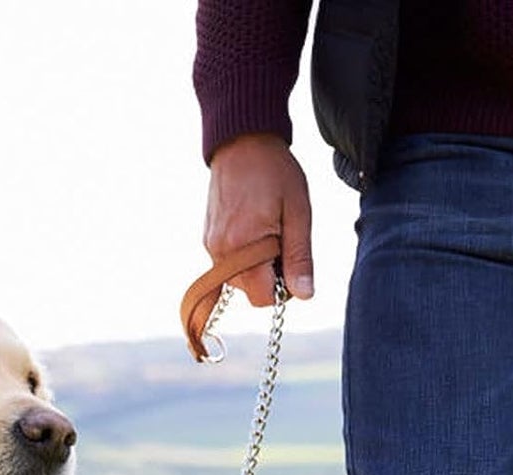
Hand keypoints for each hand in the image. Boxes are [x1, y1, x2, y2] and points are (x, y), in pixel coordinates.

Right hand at [203, 133, 313, 306]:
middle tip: (281, 239)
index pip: (263, 298)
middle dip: (270, 276)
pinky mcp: (208, 238)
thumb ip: (299, 258)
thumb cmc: (274, 172)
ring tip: (268, 230)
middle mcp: (220, 252)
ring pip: (241, 280)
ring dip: (258, 267)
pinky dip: (246, 256)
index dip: (283, 287)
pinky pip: (231, 264)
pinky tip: (255, 227)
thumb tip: (304, 295)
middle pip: (251, 291)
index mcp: (242, 248)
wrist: (242, 139)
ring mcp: (211, 245)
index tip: (291, 259)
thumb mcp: (297, 214)